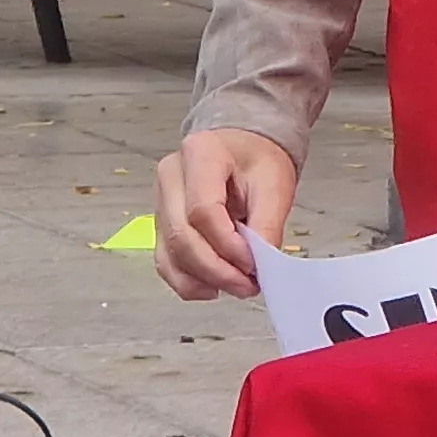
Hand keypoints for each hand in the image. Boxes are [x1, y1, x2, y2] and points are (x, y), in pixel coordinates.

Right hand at [154, 128, 299, 300]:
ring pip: (170, 254)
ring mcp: (161, 201)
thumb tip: (261, 264)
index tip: (255, 263)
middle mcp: (171, 176)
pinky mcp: (161, 224)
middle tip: (249, 285)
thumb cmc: (257, 160)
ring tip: (238, 286)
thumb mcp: (275, 183)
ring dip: (203, 280)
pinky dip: (189, 282)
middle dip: (216, 270)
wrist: (243, 149)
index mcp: (200, 153)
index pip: (203, 210)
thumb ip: (268, 224)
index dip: (229, 245)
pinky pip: (166, 262)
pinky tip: (214, 287)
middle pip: (181, 235)